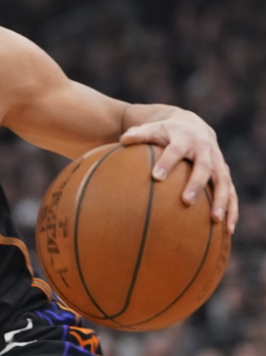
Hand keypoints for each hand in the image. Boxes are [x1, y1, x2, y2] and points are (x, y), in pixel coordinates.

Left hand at [120, 111, 236, 233]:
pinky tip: (228, 228)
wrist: (195, 127)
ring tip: (214, 220)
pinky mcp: (225, 174)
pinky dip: (232, 209)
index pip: (175, 150)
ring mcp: (218, 162)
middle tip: (186, 201)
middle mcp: (205, 150)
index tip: (156, 177)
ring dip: (221, 201)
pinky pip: (232, 192)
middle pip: (203, 167)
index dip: (167, 162)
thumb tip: (122, 139)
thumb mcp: (153, 129)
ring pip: (223, 182)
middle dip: (196, 184)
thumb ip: (138, 135)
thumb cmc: (167, 132)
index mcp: (185, 138)